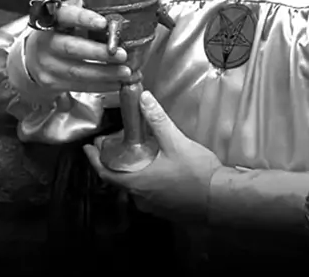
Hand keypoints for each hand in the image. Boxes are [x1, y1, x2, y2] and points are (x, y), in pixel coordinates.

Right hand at [25, 2, 131, 92]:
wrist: (33, 56)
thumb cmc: (59, 33)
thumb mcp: (68, 18)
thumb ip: (87, 13)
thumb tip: (116, 13)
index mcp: (51, 20)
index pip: (66, 16)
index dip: (84, 18)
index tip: (104, 22)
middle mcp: (46, 42)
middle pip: (72, 48)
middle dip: (99, 52)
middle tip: (122, 54)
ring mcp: (47, 64)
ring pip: (77, 71)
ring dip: (104, 73)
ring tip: (125, 71)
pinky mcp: (51, 83)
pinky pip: (78, 86)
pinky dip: (100, 85)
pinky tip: (116, 83)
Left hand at [84, 91, 221, 221]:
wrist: (220, 199)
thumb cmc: (197, 173)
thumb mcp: (176, 142)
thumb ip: (158, 120)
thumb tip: (144, 99)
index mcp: (138, 183)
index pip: (106, 172)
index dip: (94, 160)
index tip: (88, 148)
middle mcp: (141, 198)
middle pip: (119, 180)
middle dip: (113, 162)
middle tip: (113, 145)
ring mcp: (153, 207)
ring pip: (133, 188)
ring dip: (129, 172)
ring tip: (134, 154)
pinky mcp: (166, 210)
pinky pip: (146, 195)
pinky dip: (143, 180)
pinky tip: (154, 169)